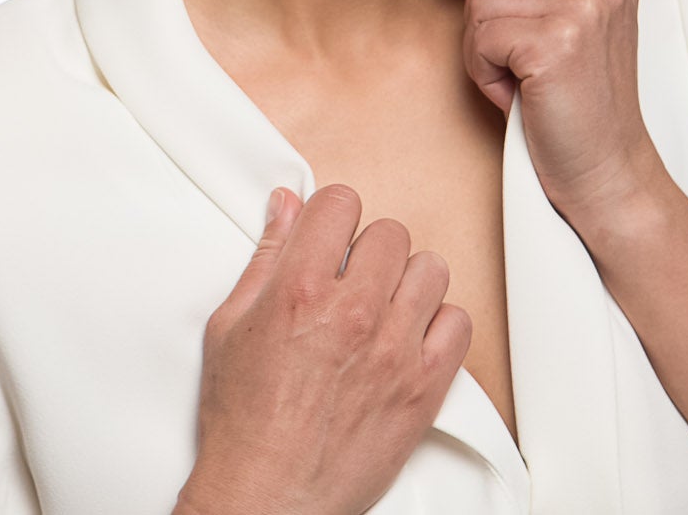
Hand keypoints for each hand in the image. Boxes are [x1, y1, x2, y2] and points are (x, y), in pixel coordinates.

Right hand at [184, 182, 471, 514]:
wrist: (266, 498)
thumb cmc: (244, 423)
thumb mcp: (229, 326)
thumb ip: (265, 257)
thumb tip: (286, 205)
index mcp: (301, 290)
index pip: (341, 202)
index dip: (332, 216)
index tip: (328, 237)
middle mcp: (353, 313)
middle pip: (390, 232)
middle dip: (366, 249)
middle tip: (350, 279)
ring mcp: (394, 351)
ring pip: (430, 269)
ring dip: (406, 282)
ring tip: (382, 307)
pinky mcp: (422, 389)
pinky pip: (458, 324)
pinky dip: (439, 325)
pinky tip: (408, 339)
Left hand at [450, 0, 665, 223]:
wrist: (607, 175)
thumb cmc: (576, 104)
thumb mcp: (568, 23)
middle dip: (483, 5)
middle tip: (510, 54)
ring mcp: (585, 9)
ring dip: (480, 43)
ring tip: (515, 76)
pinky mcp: (557, 43)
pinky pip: (481, 34)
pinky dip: (481, 69)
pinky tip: (513, 94)